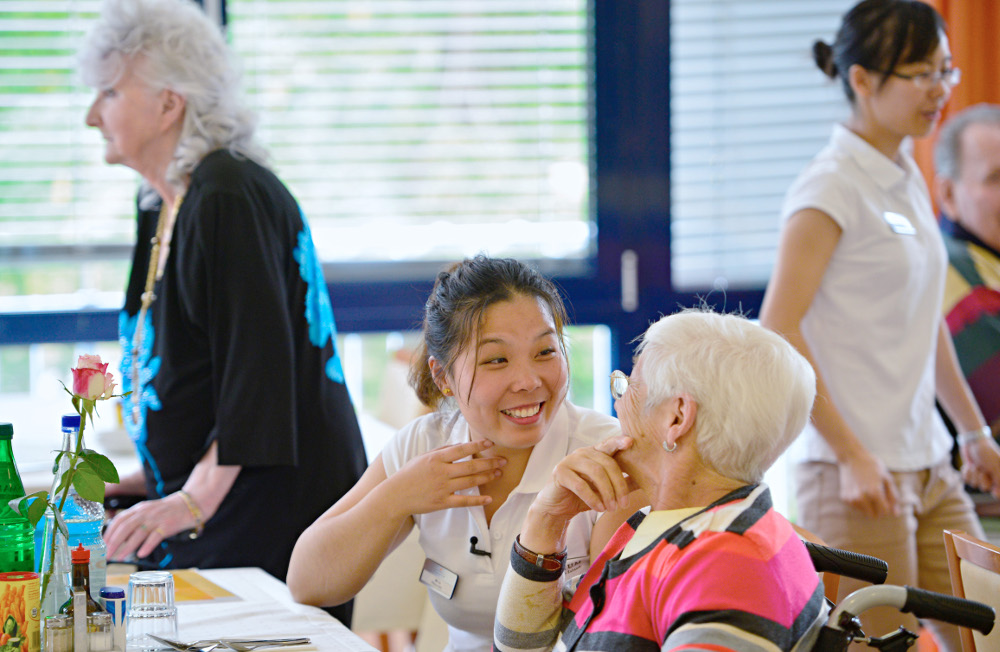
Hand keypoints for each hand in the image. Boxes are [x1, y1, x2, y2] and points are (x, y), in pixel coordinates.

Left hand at [104, 493, 195, 559]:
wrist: (189, 504)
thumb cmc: (167, 510)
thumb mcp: (148, 511)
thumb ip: (134, 520)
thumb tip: (118, 537)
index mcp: (139, 509)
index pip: (119, 519)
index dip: (109, 532)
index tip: (102, 544)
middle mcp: (146, 513)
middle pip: (125, 527)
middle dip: (114, 542)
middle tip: (106, 554)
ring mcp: (157, 519)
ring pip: (138, 533)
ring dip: (127, 547)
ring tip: (119, 558)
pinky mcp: (168, 526)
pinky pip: (155, 537)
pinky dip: (147, 546)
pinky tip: (141, 554)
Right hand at [384, 439, 506, 515]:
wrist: (396, 495)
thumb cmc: (409, 474)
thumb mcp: (423, 457)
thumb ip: (442, 451)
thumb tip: (461, 445)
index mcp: (436, 458)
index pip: (461, 449)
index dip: (477, 446)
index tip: (491, 444)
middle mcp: (441, 472)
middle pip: (471, 466)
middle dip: (489, 463)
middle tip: (503, 460)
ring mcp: (442, 488)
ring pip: (470, 481)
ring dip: (487, 477)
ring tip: (499, 474)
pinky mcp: (442, 502)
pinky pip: (464, 501)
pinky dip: (478, 500)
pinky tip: (489, 499)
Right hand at [533, 436, 637, 521]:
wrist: (556, 508)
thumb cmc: (583, 496)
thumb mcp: (605, 489)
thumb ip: (623, 482)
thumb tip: (647, 480)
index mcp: (595, 453)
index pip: (609, 444)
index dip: (619, 442)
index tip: (631, 442)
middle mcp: (582, 452)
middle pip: (607, 463)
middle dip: (619, 485)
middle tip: (624, 504)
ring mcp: (569, 461)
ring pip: (596, 473)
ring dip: (607, 493)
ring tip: (611, 509)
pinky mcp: (560, 473)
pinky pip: (581, 485)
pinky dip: (592, 498)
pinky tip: (599, 509)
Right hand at [838, 451, 898, 517]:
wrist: (851, 457)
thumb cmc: (872, 466)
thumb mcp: (887, 478)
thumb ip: (893, 497)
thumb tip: (896, 514)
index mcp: (874, 492)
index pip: (885, 512)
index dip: (888, 507)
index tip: (886, 498)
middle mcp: (862, 497)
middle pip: (874, 515)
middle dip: (878, 509)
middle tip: (877, 496)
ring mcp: (851, 498)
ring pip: (864, 512)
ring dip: (868, 505)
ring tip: (866, 490)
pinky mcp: (844, 498)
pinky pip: (856, 506)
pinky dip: (859, 501)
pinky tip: (858, 489)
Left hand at [961, 437, 999, 499]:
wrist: (972, 441)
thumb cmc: (986, 452)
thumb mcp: (995, 466)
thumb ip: (999, 481)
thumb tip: (997, 496)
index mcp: (999, 476)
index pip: (998, 492)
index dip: (995, 491)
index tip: (990, 482)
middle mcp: (991, 478)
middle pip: (984, 488)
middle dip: (981, 477)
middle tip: (982, 468)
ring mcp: (980, 476)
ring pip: (974, 484)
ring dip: (973, 474)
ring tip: (976, 465)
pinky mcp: (970, 473)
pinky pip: (966, 480)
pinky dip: (966, 472)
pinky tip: (969, 465)